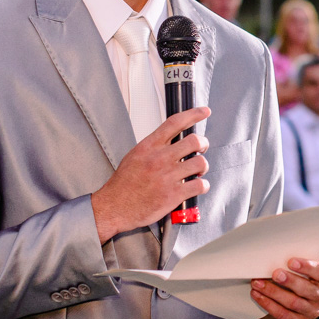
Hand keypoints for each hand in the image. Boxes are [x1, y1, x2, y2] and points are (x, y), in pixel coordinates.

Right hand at [91, 106, 210, 242]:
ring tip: (197, 171)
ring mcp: (167, 176)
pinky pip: (199, 184)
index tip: (204, 111)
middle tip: (201, 149)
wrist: (114, 207)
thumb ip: (154, 147)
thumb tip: (173, 140)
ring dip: (203, 167)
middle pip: (194, 141)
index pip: (175, 123)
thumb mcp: (135, 156)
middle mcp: (159, 159)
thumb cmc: (124, 184)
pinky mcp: (173, 194)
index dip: (194, 114)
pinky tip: (197, 186)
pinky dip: (203, 185)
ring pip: (200, 162)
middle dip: (203, 144)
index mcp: (149, 147)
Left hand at [250, 258, 318, 318]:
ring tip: (258, 283)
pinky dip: (268, 304)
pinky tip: (258, 295)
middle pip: (307, 289)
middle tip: (274, 273)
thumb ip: (296, 264)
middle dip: (289, 281)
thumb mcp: (302, 268)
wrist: (297, 297)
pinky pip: (283, 315)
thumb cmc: (300, 277)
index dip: (307, 267)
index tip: (291, 261)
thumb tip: (276, 255)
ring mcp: (313, 312)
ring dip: (273, 292)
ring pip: (293, 303)